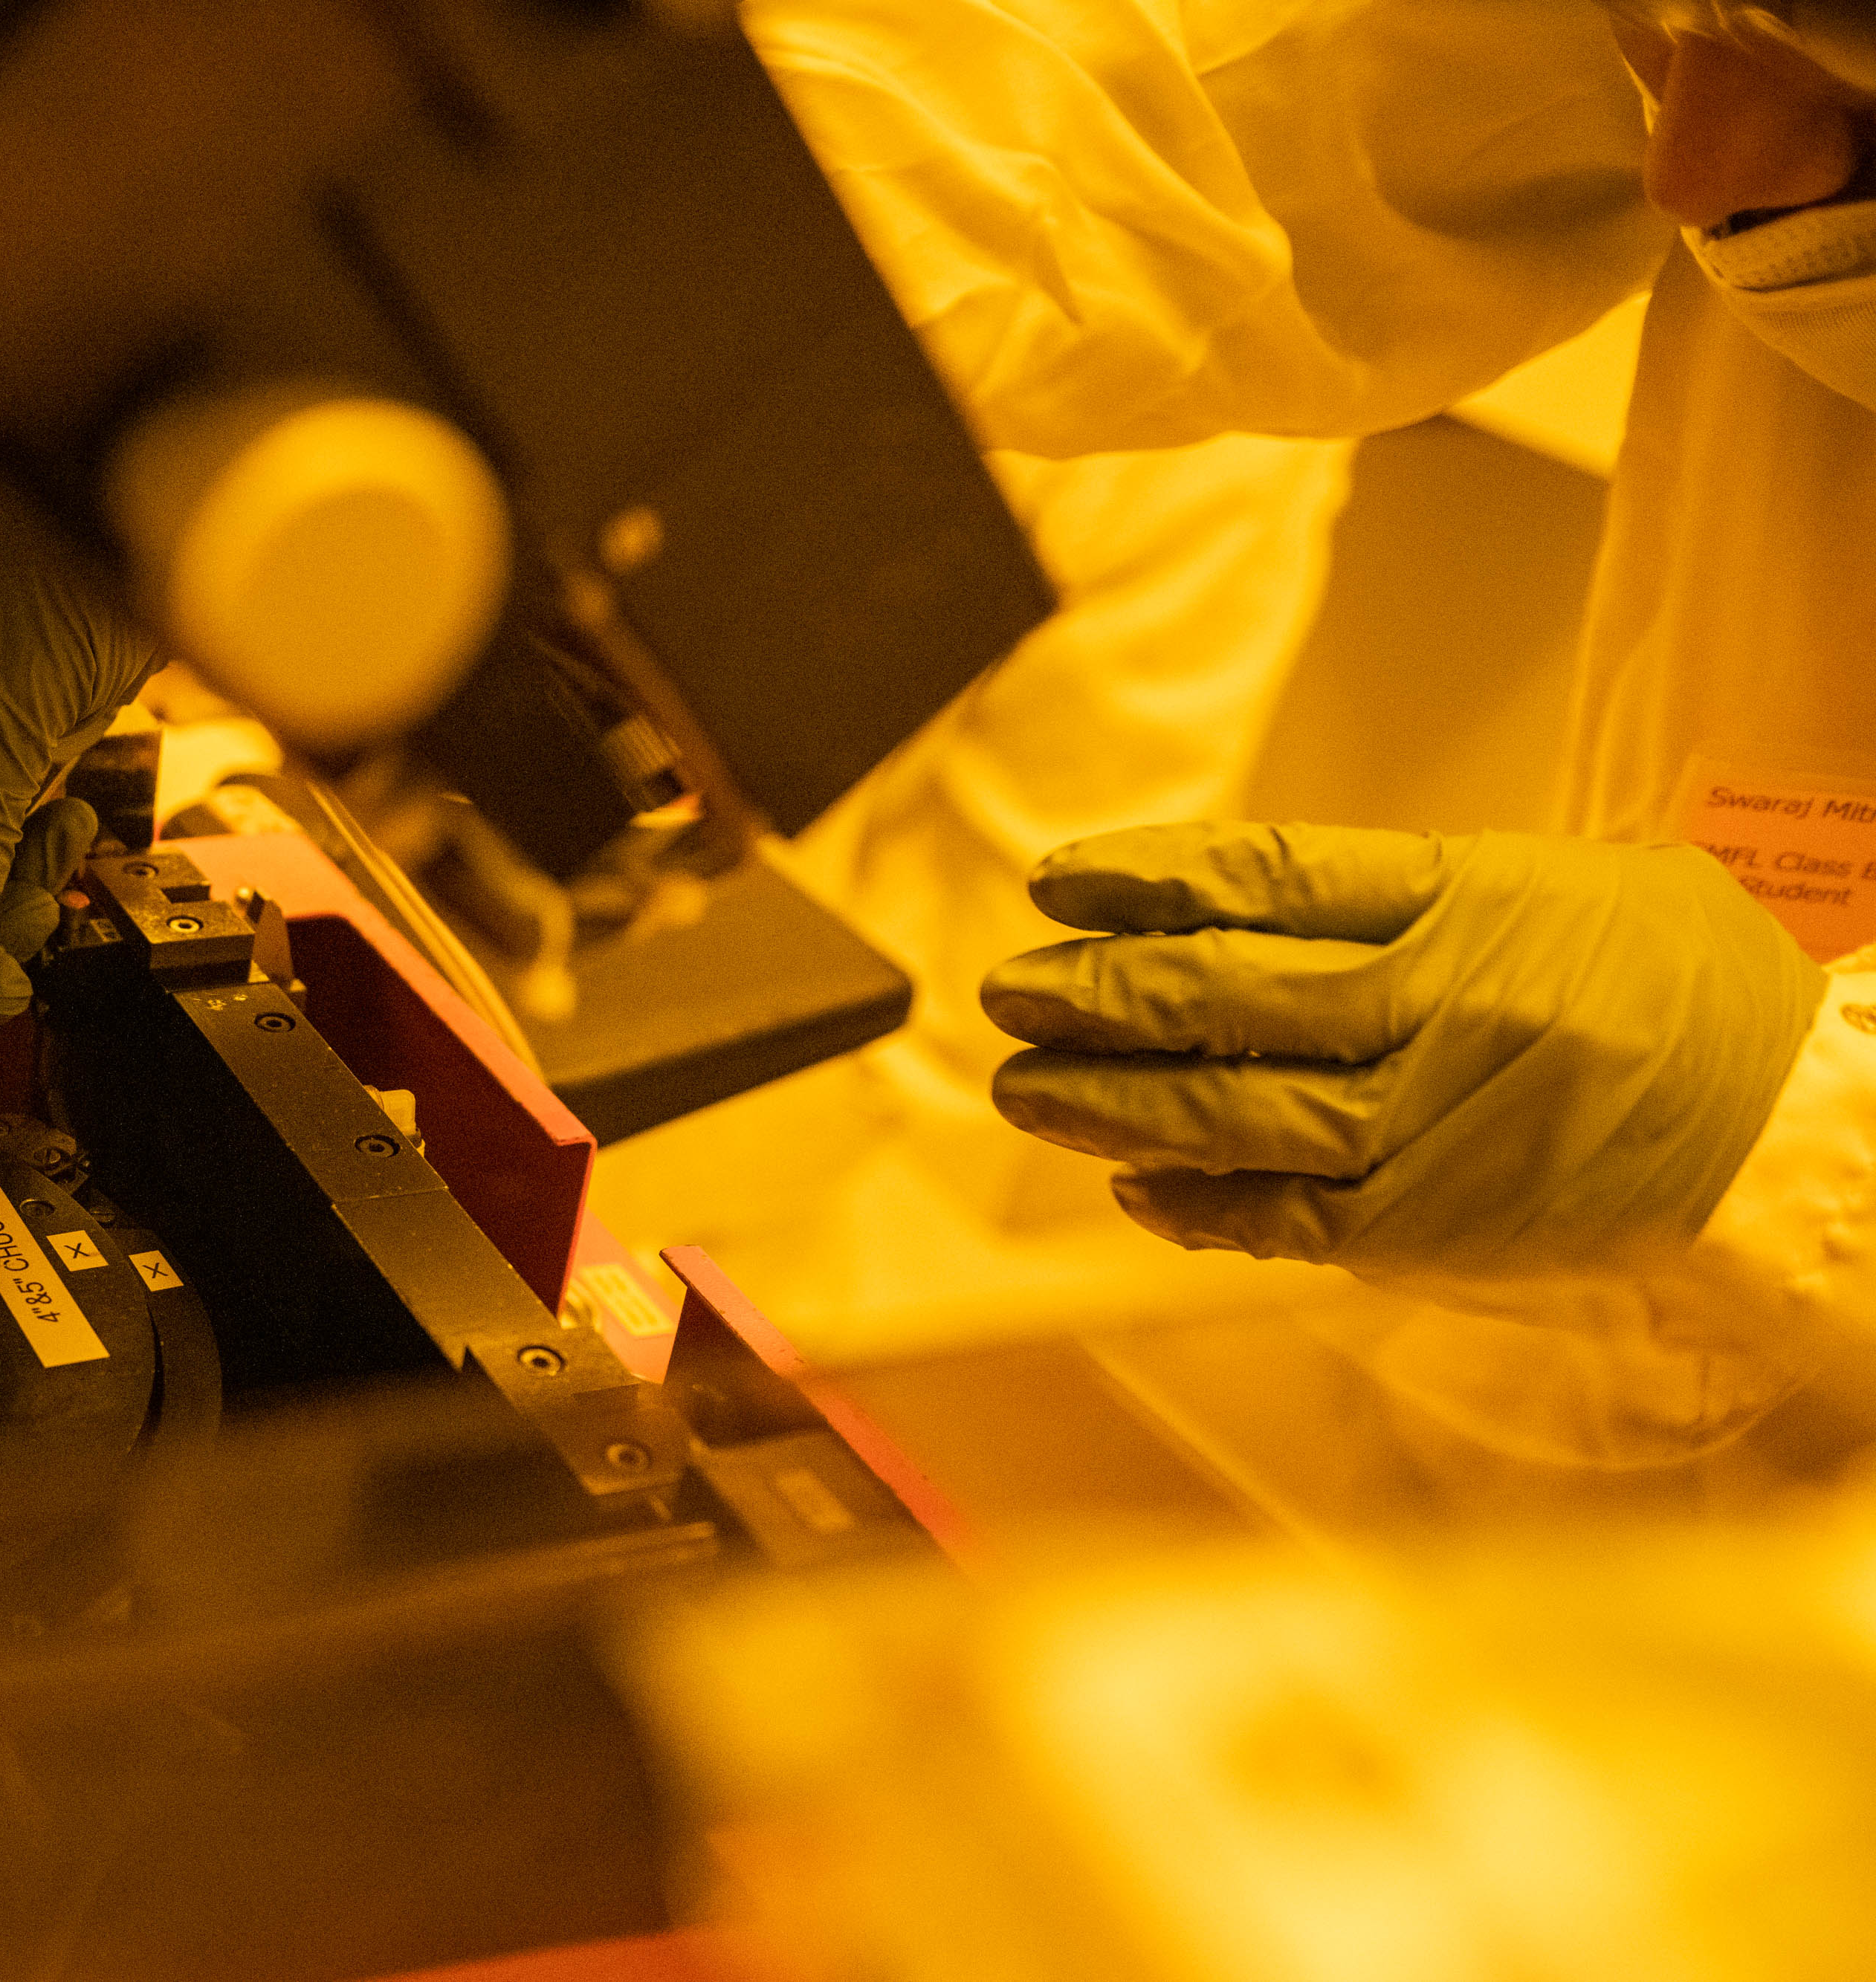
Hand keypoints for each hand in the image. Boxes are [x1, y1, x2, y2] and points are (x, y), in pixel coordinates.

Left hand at [979, 822, 1823, 1276]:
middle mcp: (1437, 1007)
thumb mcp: (1564, 888)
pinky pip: (1280, 1215)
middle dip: (1091, 992)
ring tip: (1023, 1086)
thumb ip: (1415, 894)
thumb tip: (1250, 903)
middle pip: (1220, 991)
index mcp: (1468, 900)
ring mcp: (1427, 1125)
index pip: (1265, 876)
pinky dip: (1195, 1201)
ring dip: (1104, 1100)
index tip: (1059, 879)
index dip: (1143, 878)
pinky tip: (1134, 1185)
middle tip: (1009, 988)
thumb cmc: (1682, 995)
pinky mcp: (1429, 1227)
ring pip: (1227, 1108)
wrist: (1799, 1132)